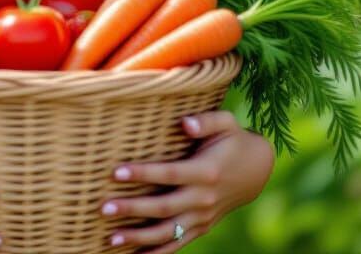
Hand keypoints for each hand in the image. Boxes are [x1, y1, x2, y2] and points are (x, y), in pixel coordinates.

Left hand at [100, 110, 274, 251]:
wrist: (256, 169)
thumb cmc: (233, 139)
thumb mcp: (226, 122)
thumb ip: (205, 120)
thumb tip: (184, 123)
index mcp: (206, 171)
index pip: (169, 174)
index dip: (143, 174)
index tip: (115, 172)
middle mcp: (204, 198)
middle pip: (164, 207)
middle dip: (132, 209)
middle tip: (103, 208)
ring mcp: (203, 216)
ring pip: (168, 232)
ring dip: (139, 237)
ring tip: (110, 238)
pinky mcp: (203, 226)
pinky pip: (179, 243)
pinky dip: (158, 252)